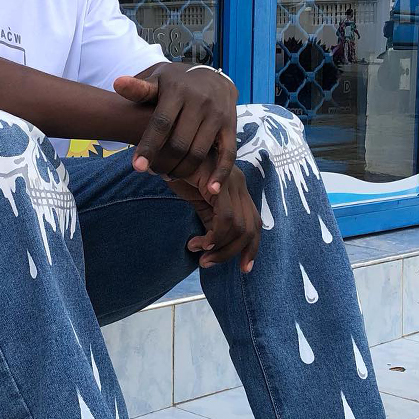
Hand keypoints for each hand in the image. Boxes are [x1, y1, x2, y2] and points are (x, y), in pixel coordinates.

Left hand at [113, 62, 237, 194]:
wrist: (213, 77)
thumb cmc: (178, 84)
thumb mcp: (157, 80)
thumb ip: (139, 88)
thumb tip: (117, 84)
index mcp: (178, 91)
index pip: (161, 124)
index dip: (149, 147)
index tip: (138, 168)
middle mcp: (200, 102)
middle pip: (179, 143)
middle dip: (164, 163)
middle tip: (154, 172)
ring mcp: (217, 115)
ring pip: (198, 153)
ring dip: (183, 170)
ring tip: (170, 175)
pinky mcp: (231, 127)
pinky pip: (228, 155)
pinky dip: (220, 174)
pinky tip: (211, 189)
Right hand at [166, 159, 261, 273]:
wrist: (164, 149)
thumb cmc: (179, 173)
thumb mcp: (199, 202)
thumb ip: (211, 221)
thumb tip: (215, 247)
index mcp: (239, 189)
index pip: (255, 223)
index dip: (252, 249)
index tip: (244, 269)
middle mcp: (240, 184)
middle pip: (250, 229)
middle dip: (233, 253)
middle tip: (209, 264)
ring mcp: (232, 182)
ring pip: (238, 228)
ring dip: (218, 248)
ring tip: (199, 254)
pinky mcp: (219, 184)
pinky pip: (224, 220)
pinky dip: (213, 237)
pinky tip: (198, 243)